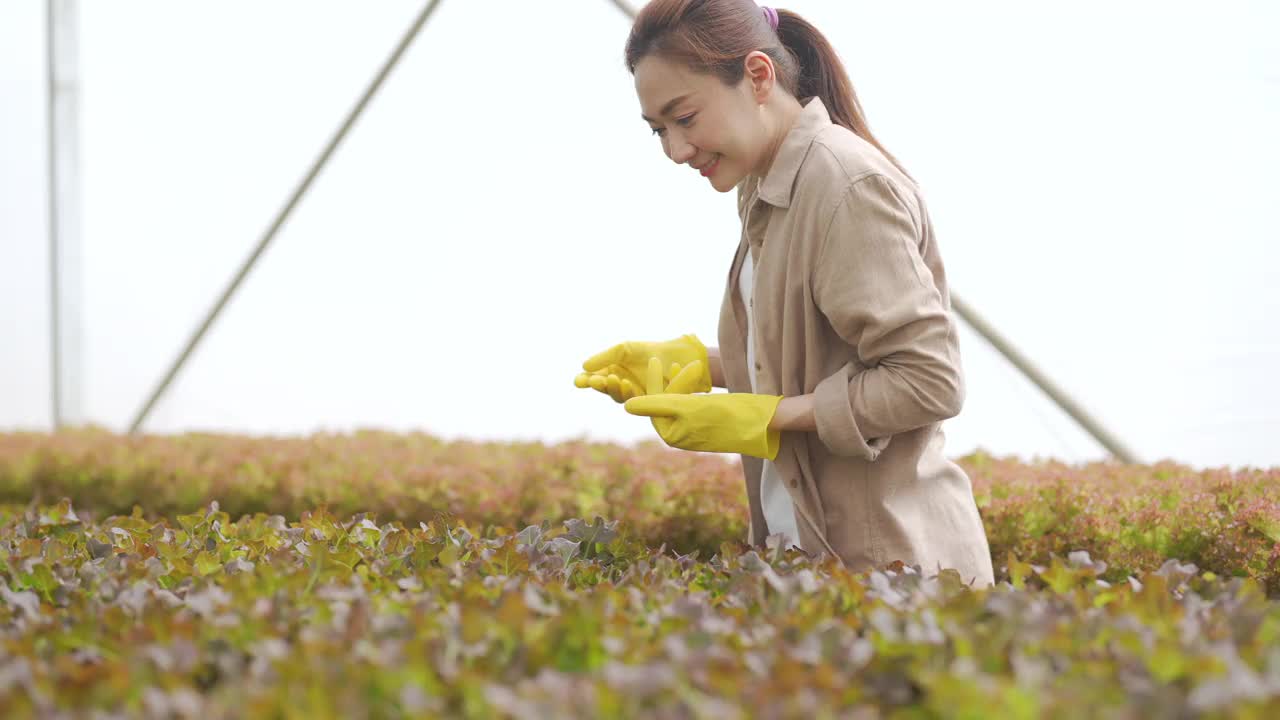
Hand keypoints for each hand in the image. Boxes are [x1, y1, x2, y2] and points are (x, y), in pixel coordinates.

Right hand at [573, 334, 710, 402]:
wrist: (679, 356)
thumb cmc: (650, 351)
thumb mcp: (625, 349)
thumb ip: (605, 356)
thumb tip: (583, 366)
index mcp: (613, 372)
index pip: (595, 379)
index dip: (586, 381)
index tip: (579, 381)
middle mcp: (621, 385)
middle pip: (604, 389)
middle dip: (598, 385)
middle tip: (595, 381)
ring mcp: (634, 395)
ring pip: (618, 397)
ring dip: (613, 389)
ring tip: (613, 379)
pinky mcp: (646, 402)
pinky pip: (634, 400)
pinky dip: (628, 392)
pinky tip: (627, 384)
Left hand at [624, 358, 783, 459]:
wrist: (763, 424)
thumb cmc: (725, 415)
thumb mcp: (688, 406)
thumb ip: (657, 404)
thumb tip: (626, 406)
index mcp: (670, 435)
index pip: (654, 403)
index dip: (654, 381)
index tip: (655, 359)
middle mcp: (678, 436)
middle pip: (665, 402)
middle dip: (674, 381)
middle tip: (686, 363)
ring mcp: (692, 431)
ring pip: (679, 400)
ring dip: (683, 382)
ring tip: (694, 366)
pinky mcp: (705, 425)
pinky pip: (691, 404)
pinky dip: (692, 389)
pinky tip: (696, 376)